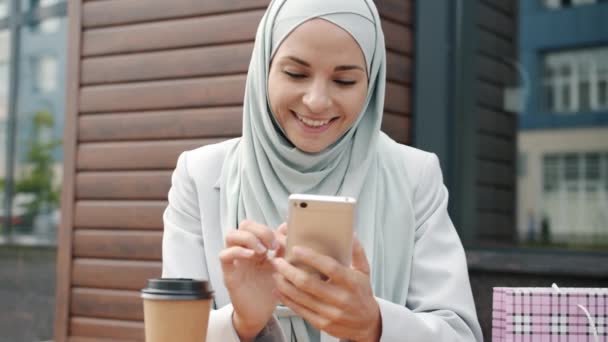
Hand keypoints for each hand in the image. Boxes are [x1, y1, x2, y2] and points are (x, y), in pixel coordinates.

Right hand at [220, 220, 285, 339]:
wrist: (260, 313)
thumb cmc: (269, 289)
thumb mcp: (280, 265)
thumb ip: (282, 247)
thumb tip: (287, 225)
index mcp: (256, 246)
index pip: (257, 224)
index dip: (269, 228)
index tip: (281, 242)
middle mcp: (244, 250)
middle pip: (244, 225)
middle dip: (260, 230)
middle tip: (272, 245)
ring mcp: (235, 261)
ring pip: (230, 235)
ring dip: (248, 238)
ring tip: (263, 251)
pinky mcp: (229, 273)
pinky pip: (224, 255)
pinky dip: (237, 251)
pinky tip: (251, 257)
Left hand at [271, 238, 381, 341]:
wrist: (367, 323)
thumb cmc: (362, 293)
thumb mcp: (364, 271)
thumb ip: (357, 252)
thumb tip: (351, 233)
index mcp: (351, 282)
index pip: (329, 267)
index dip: (311, 257)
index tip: (295, 249)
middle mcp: (341, 298)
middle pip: (309, 283)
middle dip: (289, 270)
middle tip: (278, 260)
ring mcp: (331, 313)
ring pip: (301, 297)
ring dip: (284, 284)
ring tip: (276, 273)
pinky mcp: (322, 324)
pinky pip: (300, 310)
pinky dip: (287, 300)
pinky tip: (279, 291)